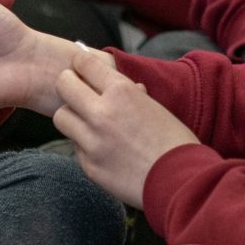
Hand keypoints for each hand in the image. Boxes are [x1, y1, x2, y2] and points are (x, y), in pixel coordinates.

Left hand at [52, 47, 199, 207]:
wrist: (182, 182)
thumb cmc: (175, 142)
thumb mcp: (155, 107)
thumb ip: (132, 95)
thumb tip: (126, 87)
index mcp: (122, 92)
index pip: (84, 62)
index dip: (81, 62)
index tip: (81, 66)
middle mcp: (102, 113)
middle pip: (63, 85)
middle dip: (68, 84)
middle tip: (76, 91)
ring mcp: (92, 142)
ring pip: (62, 117)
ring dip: (72, 116)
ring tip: (87, 122)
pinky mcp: (89, 166)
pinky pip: (76, 147)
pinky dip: (85, 145)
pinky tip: (104, 150)